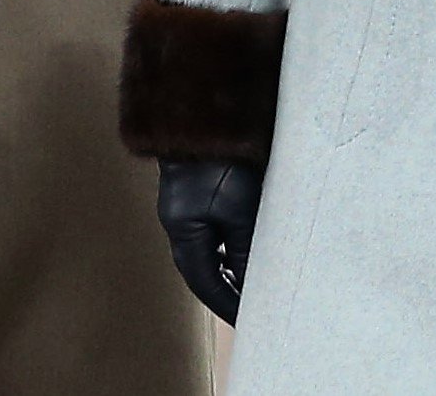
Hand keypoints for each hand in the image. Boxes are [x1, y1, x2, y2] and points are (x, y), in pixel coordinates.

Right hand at [156, 157, 261, 322]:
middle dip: (228, 289)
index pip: (206, 283)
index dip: (228, 305)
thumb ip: (248, 252)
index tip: (250, 322)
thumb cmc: (223, 159)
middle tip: (254, 307)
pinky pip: (213, 228)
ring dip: (231, 264)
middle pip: (203, 268)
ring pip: (209, 247)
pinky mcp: (198, 188)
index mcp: (183, 231)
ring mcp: (186, 204)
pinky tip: (250, 241)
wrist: (206, 111)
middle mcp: (179, 221)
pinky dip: (230, 242)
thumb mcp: (242, 212)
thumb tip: (256, 286)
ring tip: (257, 278)